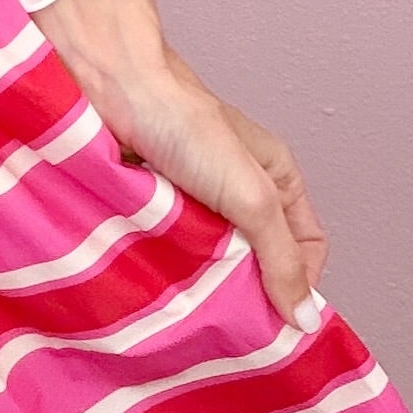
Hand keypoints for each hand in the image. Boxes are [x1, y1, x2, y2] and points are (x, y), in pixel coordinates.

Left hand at [37, 0, 328, 331]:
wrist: (108, 84)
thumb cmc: (183, 120)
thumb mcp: (252, 194)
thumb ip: (280, 256)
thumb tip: (304, 319)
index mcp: (275, 180)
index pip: (304, 250)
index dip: (297, 286)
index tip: (276, 325)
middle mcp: (235, 191)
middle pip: (253, 262)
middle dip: (242, 294)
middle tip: (227, 328)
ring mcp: (190, 200)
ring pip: (205, 263)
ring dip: (197, 285)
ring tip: (187, 308)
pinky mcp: (149, 206)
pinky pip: (162, 252)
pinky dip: (160, 269)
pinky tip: (154, 286)